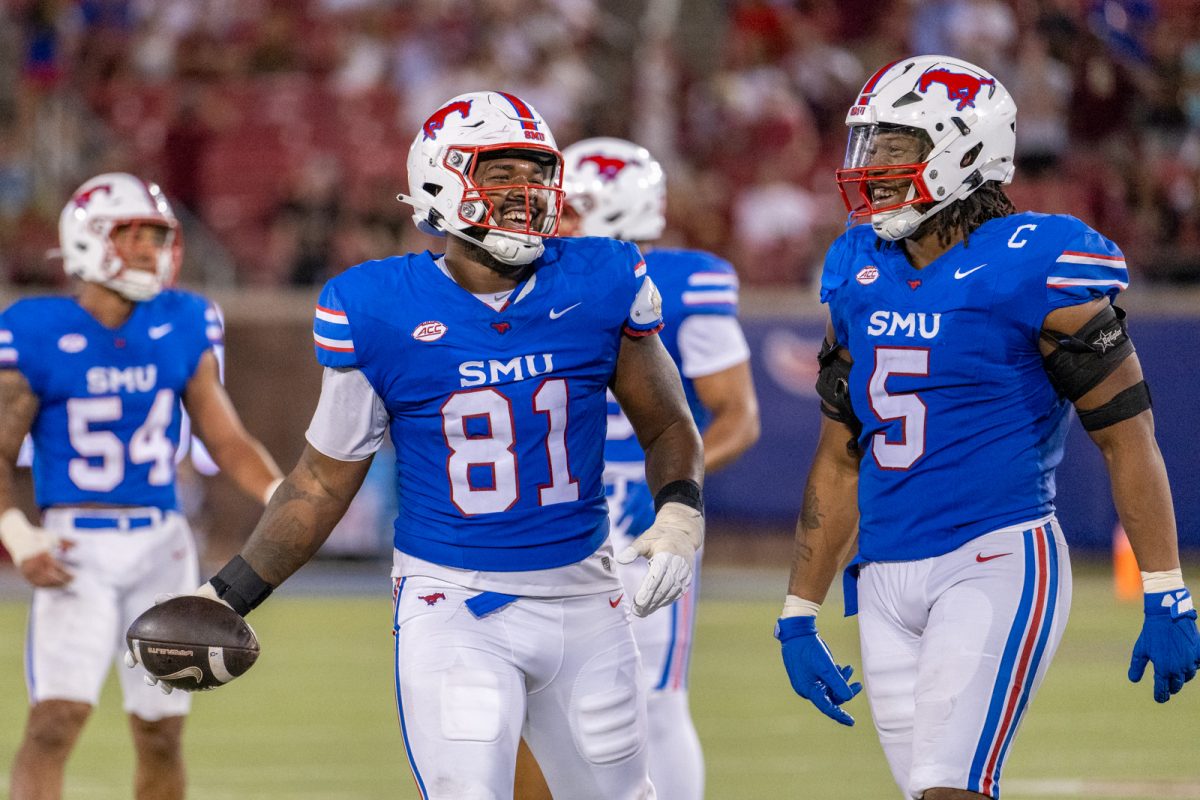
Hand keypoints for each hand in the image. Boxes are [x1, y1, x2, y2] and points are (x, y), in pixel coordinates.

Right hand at [0, 509, 69, 586]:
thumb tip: (77, 544)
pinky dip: (44, 585)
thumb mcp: (53, 536)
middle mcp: (34, 563)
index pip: (57, 569)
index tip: (74, 576)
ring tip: (63, 584)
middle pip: (50, 578)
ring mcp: (27, 569)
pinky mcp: (23, 573)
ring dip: (53, 585)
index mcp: (42, 554)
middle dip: (61, 581)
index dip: (66, 575)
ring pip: (42, 583)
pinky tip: (53, 585)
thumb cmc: (38, 536)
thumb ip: (65, 542)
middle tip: (71, 582)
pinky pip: (34, 583)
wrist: (18, 537)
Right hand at [124, 582, 230, 693]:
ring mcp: (182, 659)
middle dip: (149, 677)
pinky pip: (190, 677)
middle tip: (151, 679)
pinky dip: (186, 684)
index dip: (132, 657)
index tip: (131, 663)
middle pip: (153, 669)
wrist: (217, 606)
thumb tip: (158, 598)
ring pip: (169, 677)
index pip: (139, 651)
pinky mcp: (198, 663)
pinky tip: (188, 687)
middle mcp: (167, 651)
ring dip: (164, 685)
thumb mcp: (183, 600)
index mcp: (158, 640)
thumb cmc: (195, 604)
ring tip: (166, 689)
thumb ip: (170, 599)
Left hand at [615, 502, 702, 616]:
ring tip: (642, 612)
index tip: (637, 601)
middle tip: (636, 611)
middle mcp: (678, 565)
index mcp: (667, 554)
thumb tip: (620, 560)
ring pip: (670, 593)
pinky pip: (676, 594)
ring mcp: (684, 574)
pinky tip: (653, 607)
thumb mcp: (645, 539)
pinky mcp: (686, 579)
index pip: (657, 576)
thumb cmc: (659, 537)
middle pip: (664, 587)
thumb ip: (633, 550)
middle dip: (650, 601)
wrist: (682, 534)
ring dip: (657, 604)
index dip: (647, 590)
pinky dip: (664, 601)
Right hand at [776, 615, 861, 725]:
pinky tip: (839, 667)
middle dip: (844, 691)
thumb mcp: (827, 666)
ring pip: (827, 687)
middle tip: (858, 684)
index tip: (851, 722)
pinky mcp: (807, 673)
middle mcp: (806, 688)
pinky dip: (833, 676)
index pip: (827, 707)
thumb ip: (838, 683)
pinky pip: (823, 680)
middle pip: (829, 697)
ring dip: (840, 680)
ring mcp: (806, 681)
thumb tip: (849, 697)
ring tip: (848, 668)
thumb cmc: (810, 649)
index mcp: (808, 690)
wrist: (796, 632)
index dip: (840, 715)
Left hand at [1128, 588, 1199, 702]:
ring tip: (1175, 673)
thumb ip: (1137, 666)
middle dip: (1172, 687)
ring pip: (1188, 676)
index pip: (1162, 690)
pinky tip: (1186, 663)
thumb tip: (1133, 680)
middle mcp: (1178, 668)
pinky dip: (1191, 666)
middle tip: (1168, 687)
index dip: (1161, 696)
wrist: (1168, 615)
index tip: (1160, 699)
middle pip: (1177, 685)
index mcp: (1163, 669)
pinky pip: (1196, 665)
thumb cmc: (1151, 632)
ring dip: (1181, 677)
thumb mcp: (1140, 649)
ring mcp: (1190, 661)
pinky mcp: (1198, 653)